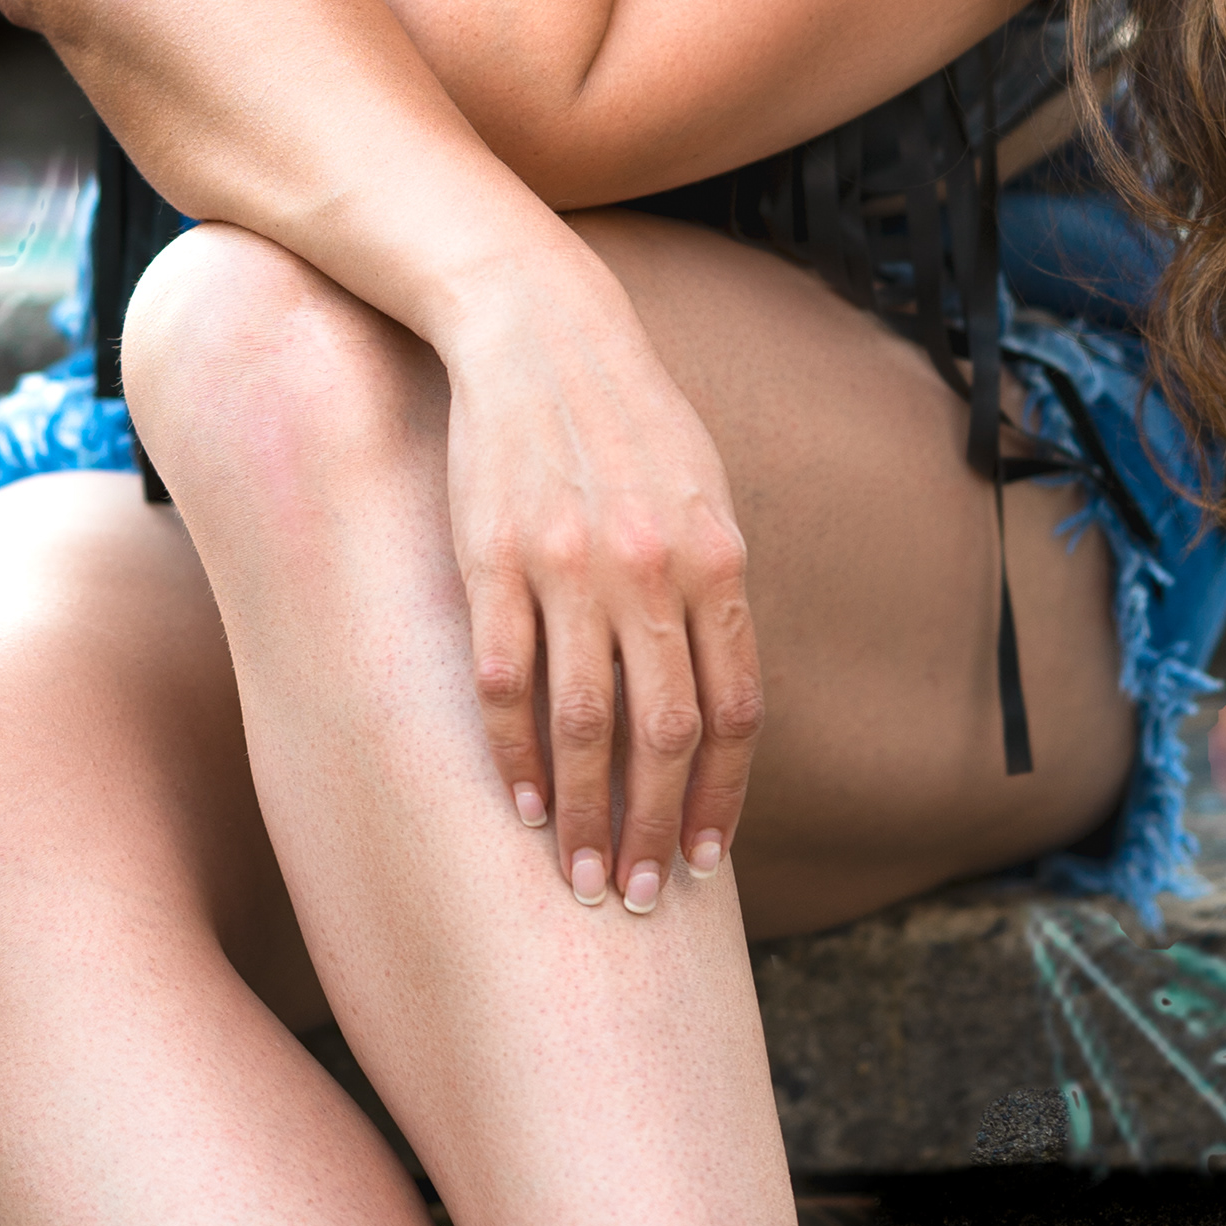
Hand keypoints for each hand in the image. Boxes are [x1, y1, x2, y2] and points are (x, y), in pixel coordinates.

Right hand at [441, 253, 760, 910]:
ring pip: (584, 723)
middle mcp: (651, 569)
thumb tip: (721, 690)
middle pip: (665, 734)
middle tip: (637, 897)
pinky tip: (518, 802)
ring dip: (583, 813)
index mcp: (715, 557)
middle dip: (653, 830)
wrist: (536, 328)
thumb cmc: (627, 413)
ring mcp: (568, 567)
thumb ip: (716, 586)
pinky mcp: (491, 561)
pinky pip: (504, 680)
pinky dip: (512, 753)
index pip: (734, 708)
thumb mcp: (703, 487)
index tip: (705, 859)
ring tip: (577, 872)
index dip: (722, 795)